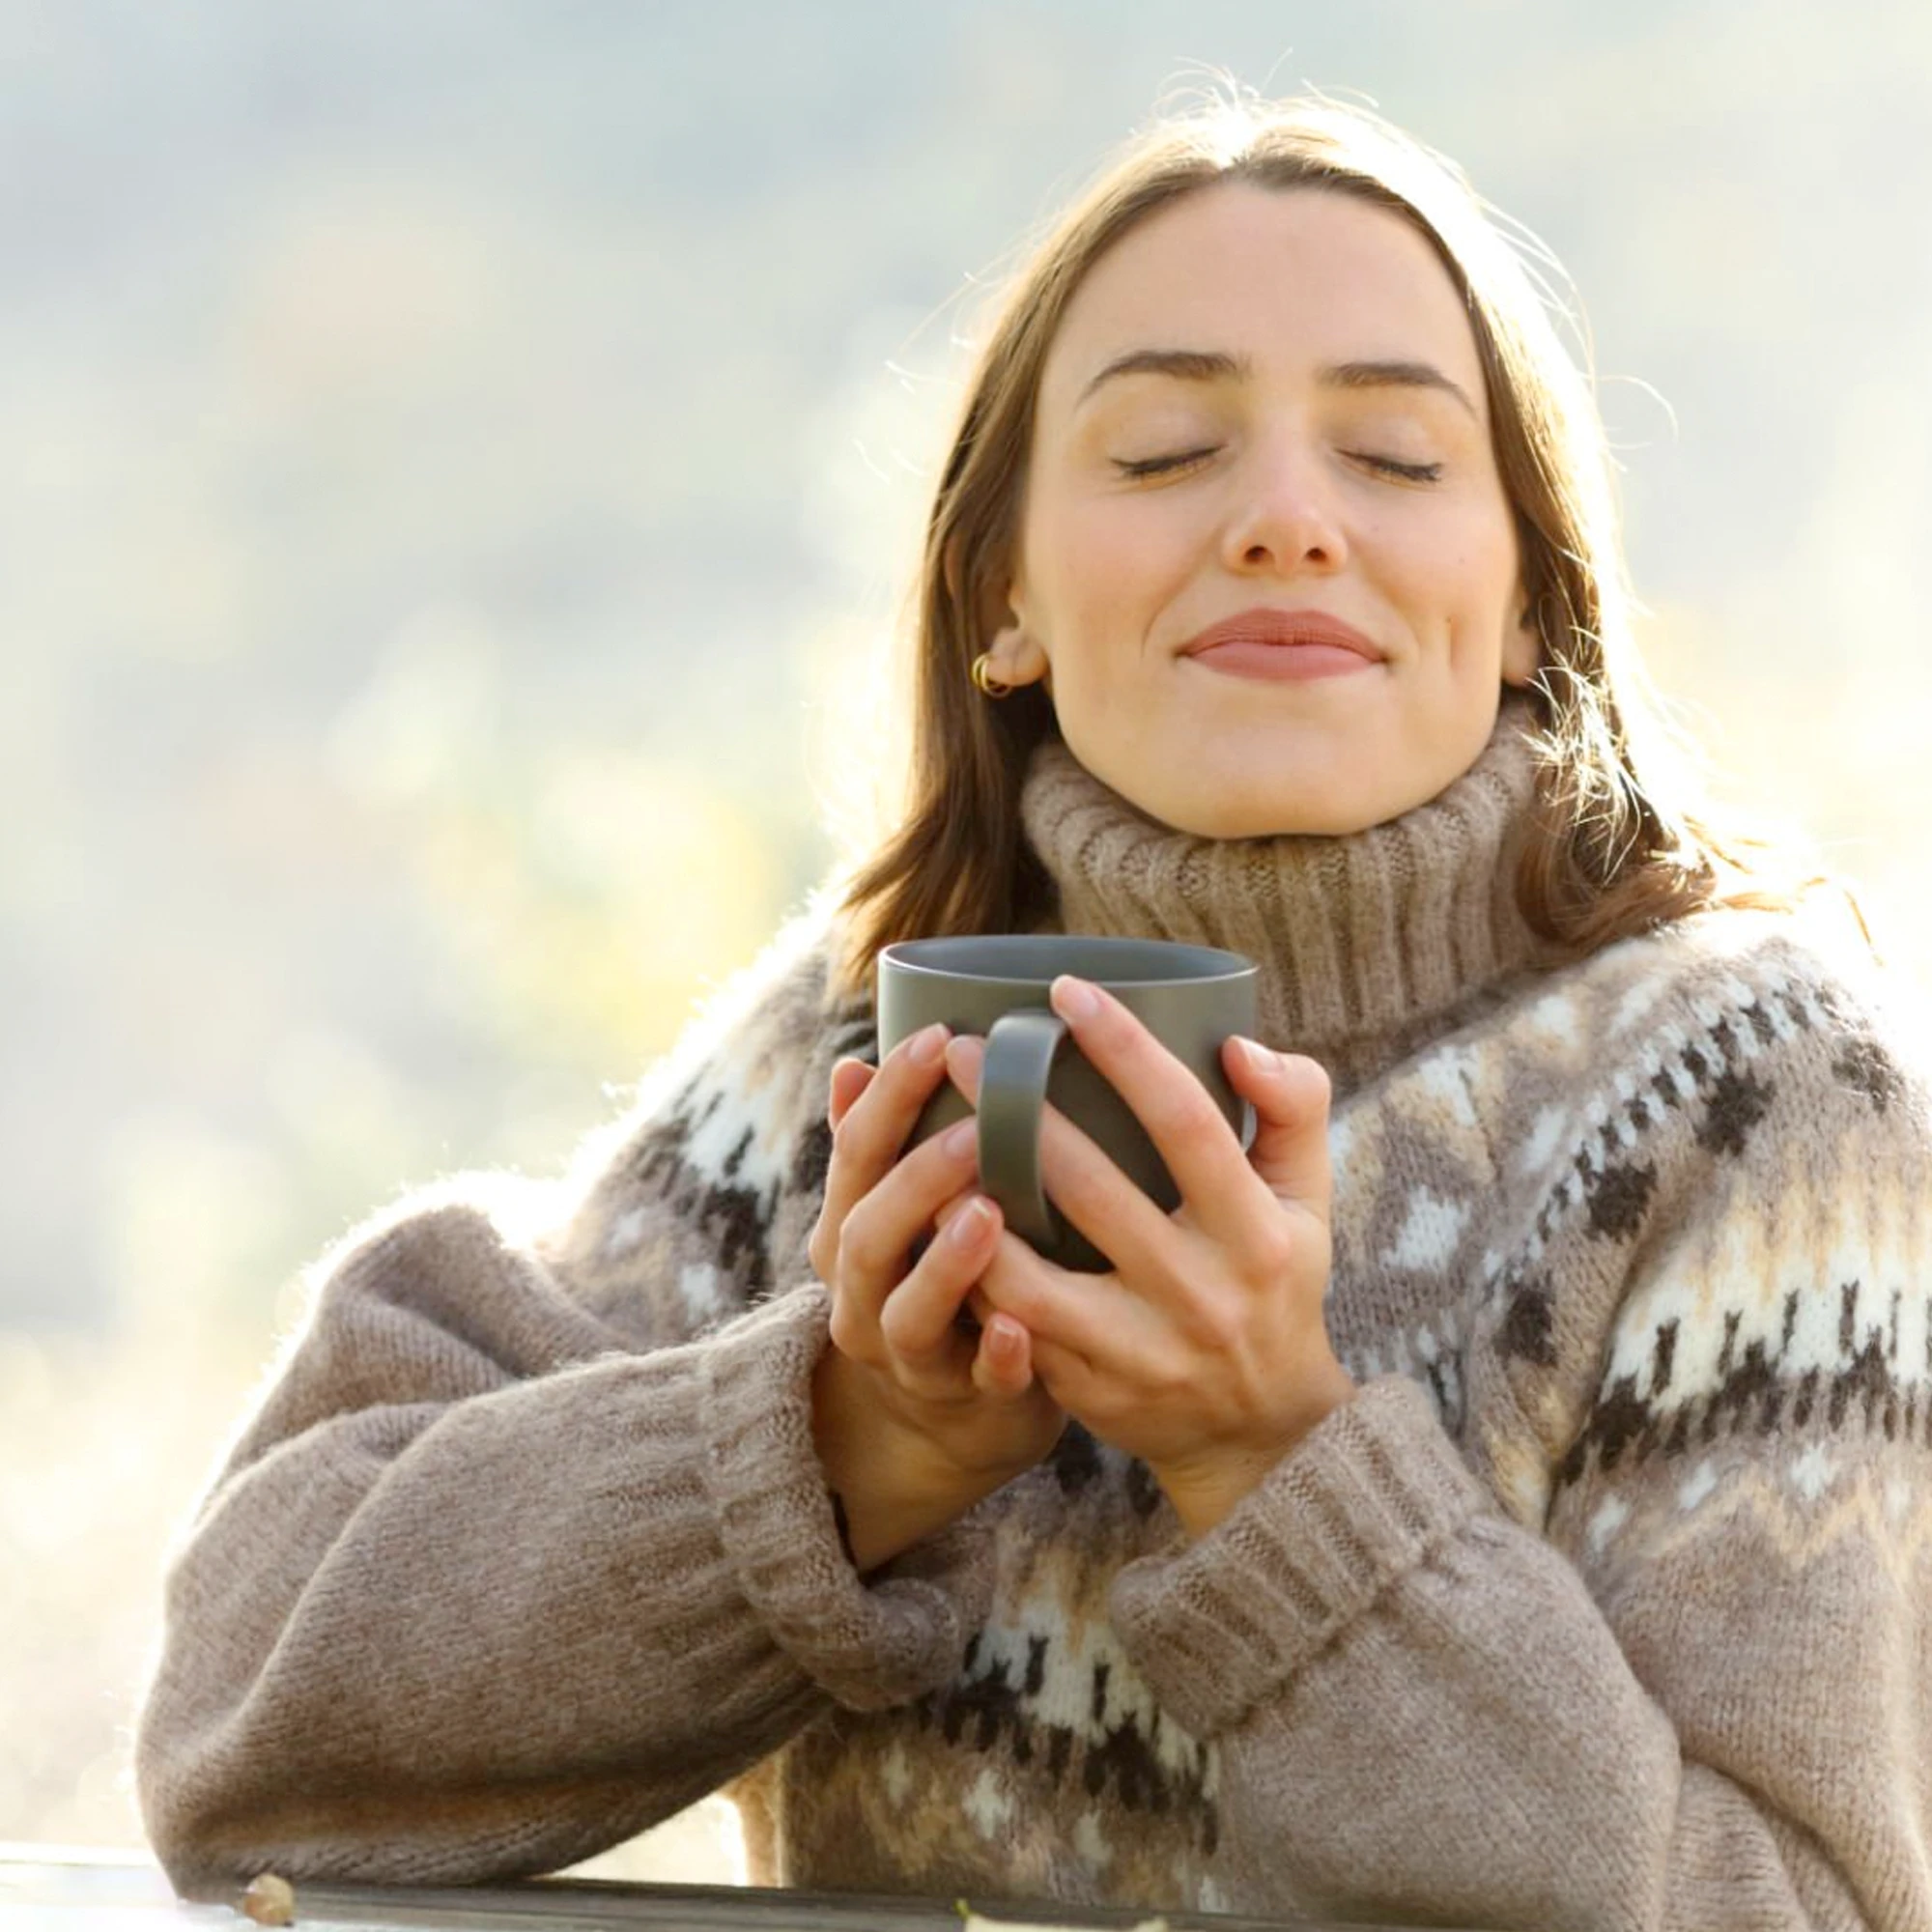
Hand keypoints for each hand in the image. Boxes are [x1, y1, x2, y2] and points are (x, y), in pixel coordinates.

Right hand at [806, 1023, 1064, 1569]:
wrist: (946, 1418)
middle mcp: (863, 1293)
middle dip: (917, 1179)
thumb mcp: (898, 1214)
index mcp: (850, 1230)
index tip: (939, 1038)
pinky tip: (1020, 1327)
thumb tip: (852, 1063)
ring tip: (991, 1212)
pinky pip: (976, 1383)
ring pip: (909, 1313)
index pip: (855, 1155)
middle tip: (976, 1128)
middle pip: (867, 1235)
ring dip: (946, 1263)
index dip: (889, 1097)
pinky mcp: (964, 1402)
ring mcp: (909, 1355)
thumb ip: (882, 1148)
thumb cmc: (938, 1279)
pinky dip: (996, 1357)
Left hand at [950, 976, 1354, 1536]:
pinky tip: (930, 1225)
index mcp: (1256, 1232)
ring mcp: (1140, 1351)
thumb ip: (1294, 1109)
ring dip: (966, 1208)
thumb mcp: (1308, 1201)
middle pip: (1089, 1188)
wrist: (1261, 1433)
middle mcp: (1199, 1292)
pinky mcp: (1090, 1390)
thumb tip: (1236, 1042)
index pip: (1186, 1122)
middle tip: (961, 1050)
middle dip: (1015, 1112)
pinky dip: (967, 1275)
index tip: (1066, 991)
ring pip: (1026, 1275)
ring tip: (921, 1142)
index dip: (1125, 1051)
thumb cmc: (1276, 1285)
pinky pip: (1010, 1328)